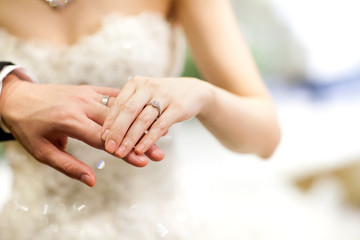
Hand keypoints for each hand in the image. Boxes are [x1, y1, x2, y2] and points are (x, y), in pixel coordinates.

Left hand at [0, 75, 164, 186]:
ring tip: (156, 135)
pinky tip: (143, 114)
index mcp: (70, 120)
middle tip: (158, 153)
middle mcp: (83, 104)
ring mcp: (88, 94)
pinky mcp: (89, 89)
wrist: (18, 96)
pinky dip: (130, 107)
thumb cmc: (28, 127)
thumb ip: (68, 166)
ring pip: (121, 110)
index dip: (125, 153)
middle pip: (119, 125)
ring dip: (139, 123)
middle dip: (139, 140)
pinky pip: (114, 96)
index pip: (105, 141)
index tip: (143, 162)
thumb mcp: (42, 152)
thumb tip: (92, 181)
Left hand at [102, 76, 210, 159]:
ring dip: (131, 138)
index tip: (102, 137)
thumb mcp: (145, 97)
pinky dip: (148, 139)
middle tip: (109, 148)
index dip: (109, 121)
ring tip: (122, 152)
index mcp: (136, 83)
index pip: (119, 103)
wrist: (194, 92)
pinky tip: (140, 149)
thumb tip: (107, 131)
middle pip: (128, 111)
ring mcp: (164, 96)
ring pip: (143, 119)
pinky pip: (160, 125)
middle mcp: (148, 86)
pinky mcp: (177, 107)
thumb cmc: (163, 98)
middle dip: (117, 131)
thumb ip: (129, 108)